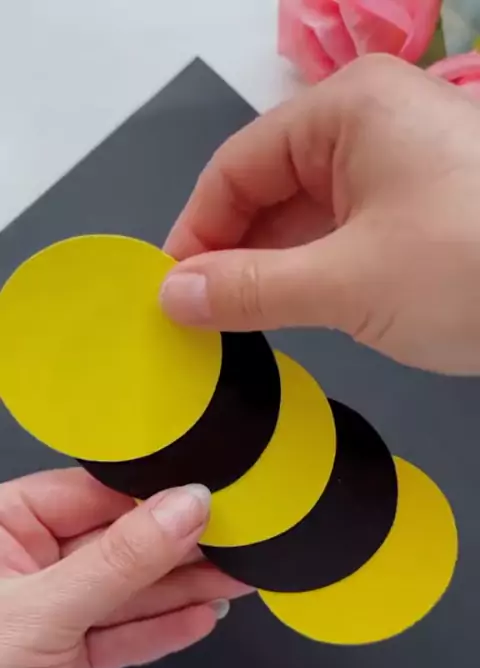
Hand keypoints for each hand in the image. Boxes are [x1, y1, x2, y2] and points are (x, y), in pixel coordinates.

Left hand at [0, 469, 246, 667]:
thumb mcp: (45, 611)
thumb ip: (120, 560)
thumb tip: (182, 509)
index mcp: (5, 527)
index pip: (92, 495)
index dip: (151, 498)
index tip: (204, 501)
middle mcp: (27, 563)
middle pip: (118, 543)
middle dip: (178, 548)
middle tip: (235, 543)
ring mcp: (49, 611)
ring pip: (127, 591)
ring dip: (181, 590)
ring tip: (233, 579)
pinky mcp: (64, 657)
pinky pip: (122, 633)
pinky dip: (162, 629)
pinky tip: (200, 616)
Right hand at [162, 55, 479, 374]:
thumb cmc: (466, 268)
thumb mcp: (346, 283)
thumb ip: (250, 289)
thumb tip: (173, 297)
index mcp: (346, 111)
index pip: (236, 166)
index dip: (195, 231)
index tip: (169, 293)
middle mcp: (371, 125)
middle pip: (270, 188)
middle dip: (232, 254)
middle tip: (200, 319)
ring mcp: (402, 167)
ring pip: (308, 216)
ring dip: (272, 270)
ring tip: (237, 326)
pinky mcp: (423, 209)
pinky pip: (346, 234)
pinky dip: (315, 275)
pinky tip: (293, 315)